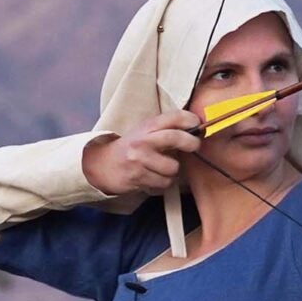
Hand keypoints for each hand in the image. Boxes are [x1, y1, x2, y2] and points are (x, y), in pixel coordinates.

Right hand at [82, 110, 202, 195]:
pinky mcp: (138, 177)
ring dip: (172, 172)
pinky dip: (162, 183)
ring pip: (172, 168)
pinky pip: (163, 183)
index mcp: (146, 126)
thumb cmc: (130, 149)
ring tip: (163, 169)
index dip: (190, 119)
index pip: (172, 117)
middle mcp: (143, 140)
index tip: (198, 124)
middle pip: (175, 137)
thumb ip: (165, 131)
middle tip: (195, 146)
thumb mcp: (145, 132)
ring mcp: (140, 159)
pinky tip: (153, 178)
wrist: (103, 165)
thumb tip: (194, 133)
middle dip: (191, 143)